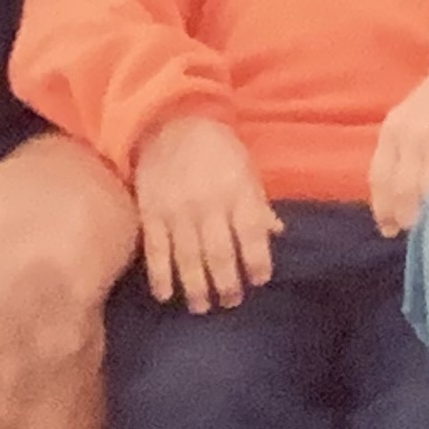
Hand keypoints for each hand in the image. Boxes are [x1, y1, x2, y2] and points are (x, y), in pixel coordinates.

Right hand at [133, 115, 280, 309]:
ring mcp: (177, 212)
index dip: (258, 263)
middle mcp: (209, 206)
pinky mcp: (151, 214)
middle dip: (227, 285)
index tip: (259, 280)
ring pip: (189, 259)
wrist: (170, 122)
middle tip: (231, 302)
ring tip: (202, 306)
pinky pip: (156, 251)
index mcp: (237, 193)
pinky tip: (165, 296)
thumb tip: (277, 232)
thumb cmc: (216, 148)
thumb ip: (258, 203)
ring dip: (196, 288)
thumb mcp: (246, 169)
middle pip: (221, 255)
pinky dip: (160, 276)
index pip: (252, 236)